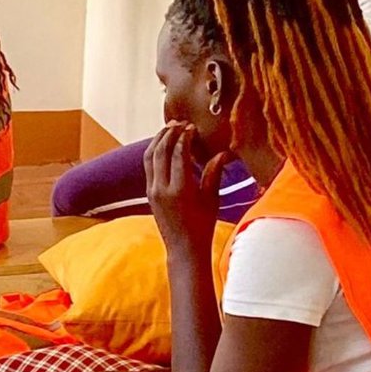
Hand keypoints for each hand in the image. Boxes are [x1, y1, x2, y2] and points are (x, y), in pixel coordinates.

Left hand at [144, 123, 226, 255]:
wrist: (183, 249)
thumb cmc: (202, 226)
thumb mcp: (212, 200)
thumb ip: (213, 174)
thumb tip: (222, 153)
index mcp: (180, 190)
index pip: (179, 154)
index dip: (185, 137)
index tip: (192, 127)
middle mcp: (162, 189)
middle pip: (161, 151)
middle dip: (169, 133)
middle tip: (180, 123)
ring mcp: (153, 191)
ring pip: (150, 156)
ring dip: (158, 140)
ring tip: (169, 128)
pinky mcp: (149, 193)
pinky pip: (148, 166)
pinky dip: (154, 151)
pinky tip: (162, 144)